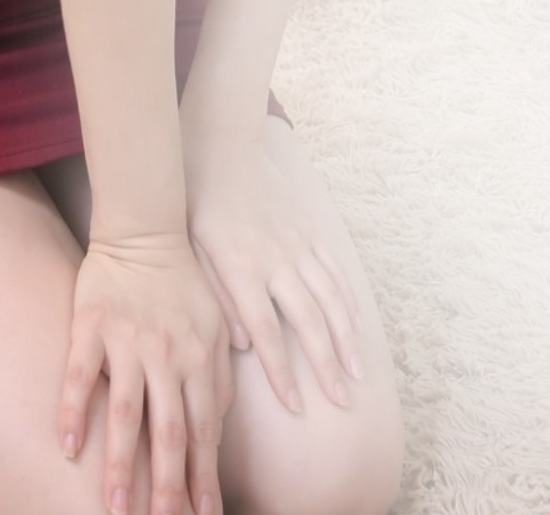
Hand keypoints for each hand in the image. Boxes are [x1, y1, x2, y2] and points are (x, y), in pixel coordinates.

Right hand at [59, 230, 234, 514]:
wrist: (143, 229)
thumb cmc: (182, 281)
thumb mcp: (215, 324)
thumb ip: (218, 375)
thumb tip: (219, 426)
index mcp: (199, 356)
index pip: (204, 429)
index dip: (204, 476)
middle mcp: (167, 353)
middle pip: (168, 430)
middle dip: (166, 485)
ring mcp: (127, 340)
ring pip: (126, 412)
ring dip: (120, 463)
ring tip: (116, 506)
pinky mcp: (92, 324)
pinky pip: (80, 374)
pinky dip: (74, 410)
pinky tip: (69, 446)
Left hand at [181, 131, 363, 415]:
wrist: (222, 143)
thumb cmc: (197, 198)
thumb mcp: (192, 247)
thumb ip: (217, 295)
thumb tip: (243, 342)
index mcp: (242, 269)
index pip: (266, 333)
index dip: (282, 373)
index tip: (297, 406)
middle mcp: (277, 260)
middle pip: (308, 322)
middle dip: (326, 366)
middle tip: (342, 401)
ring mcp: (298, 244)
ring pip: (330, 298)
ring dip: (345, 338)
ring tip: (357, 371)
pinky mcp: (308, 229)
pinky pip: (333, 269)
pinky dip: (347, 298)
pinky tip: (354, 322)